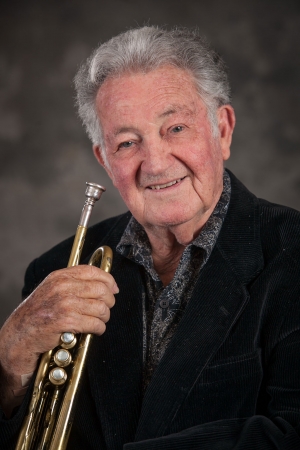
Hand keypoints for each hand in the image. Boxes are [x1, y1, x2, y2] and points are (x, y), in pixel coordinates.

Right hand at [0, 265, 117, 414]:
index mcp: (60, 276)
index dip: (108, 280)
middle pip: (101, 290)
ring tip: (100, 321)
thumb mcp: (52, 290)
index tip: (114, 289)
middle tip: (106, 309)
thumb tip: (102, 283)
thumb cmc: (38, 314)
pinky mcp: (66, 321)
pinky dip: (99, 328)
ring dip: (105, 317)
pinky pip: (95, 323)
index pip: (93, 271)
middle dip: (109, 302)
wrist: (19, 335)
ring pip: (101, 308)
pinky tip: (95, 330)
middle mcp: (62, 287)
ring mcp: (64, 304)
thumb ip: (73, 283)